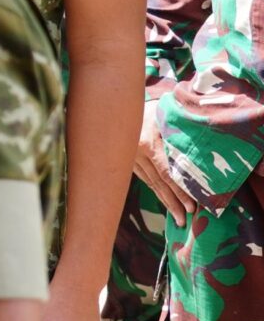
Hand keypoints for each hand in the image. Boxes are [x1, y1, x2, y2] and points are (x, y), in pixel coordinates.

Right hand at [134, 100, 195, 223]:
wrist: (121, 101)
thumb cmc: (152, 106)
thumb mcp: (166, 116)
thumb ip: (178, 134)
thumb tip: (199, 154)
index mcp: (147, 143)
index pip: (167, 173)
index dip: (180, 191)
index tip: (192, 206)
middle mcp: (136, 153)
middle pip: (159, 183)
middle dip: (174, 202)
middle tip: (186, 219)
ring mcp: (130, 158)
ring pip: (151, 183)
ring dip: (166, 201)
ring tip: (179, 218)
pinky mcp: (128, 160)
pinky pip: (144, 178)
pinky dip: (156, 190)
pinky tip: (165, 201)